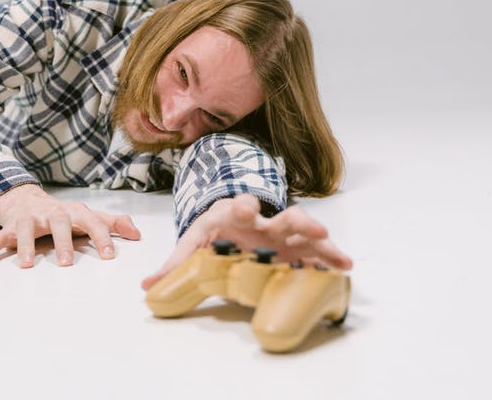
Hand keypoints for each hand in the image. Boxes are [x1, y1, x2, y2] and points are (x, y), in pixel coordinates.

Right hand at [0, 184, 140, 268]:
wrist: (26, 199)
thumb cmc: (62, 215)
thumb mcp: (87, 216)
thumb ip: (111, 224)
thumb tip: (137, 233)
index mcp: (73, 212)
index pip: (92, 222)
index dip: (102, 237)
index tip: (110, 256)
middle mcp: (51, 213)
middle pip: (58, 222)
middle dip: (62, 241)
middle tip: (66, 263)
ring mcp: (29, 220)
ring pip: (25, 230)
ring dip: (24, 246)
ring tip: (26, 265)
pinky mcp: (9, 228)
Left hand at [141, 194, 351, 289]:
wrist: (230, 219)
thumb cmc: (213, 229)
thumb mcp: (192, 244)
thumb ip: (174, 265)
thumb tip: (147, 287)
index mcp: (235, 216)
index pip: (241, 206)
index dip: (244, 205)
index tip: (246, 206)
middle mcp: (264, 223)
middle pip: (284, 217)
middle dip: (299, 222)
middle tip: (314, 230)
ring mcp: (282, 235)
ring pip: (306, 233)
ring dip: (323, 243)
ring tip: (340, 256)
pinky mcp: (294, 249)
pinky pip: (315, 253)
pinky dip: (330, 259)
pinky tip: (344, 268)